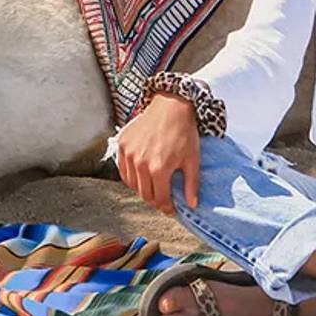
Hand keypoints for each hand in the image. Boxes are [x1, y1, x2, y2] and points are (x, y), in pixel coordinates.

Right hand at [114, 92, 202, 215]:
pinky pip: (123, 170)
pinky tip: (142, 175)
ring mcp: (129, 154)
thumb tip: (192, 205)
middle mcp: (140, 163)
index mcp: (159, 169)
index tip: (171, 209)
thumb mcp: (193, 160)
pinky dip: (131, 177)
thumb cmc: (184, 132)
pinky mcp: (122, 145)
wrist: (171, 106)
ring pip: (132, 184)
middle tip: (163, 199)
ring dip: (143, 189)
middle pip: (145, 195)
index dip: (167, 208)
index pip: (160, 200)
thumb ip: (191, 184)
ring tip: (153, 186)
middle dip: (155, 200)